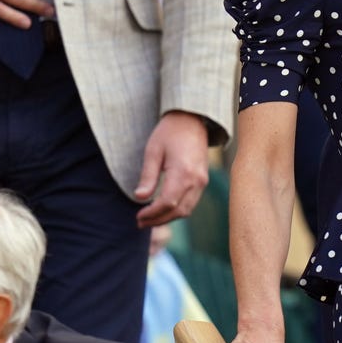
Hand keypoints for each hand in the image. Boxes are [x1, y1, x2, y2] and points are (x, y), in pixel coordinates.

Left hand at [133, 111, 208, 227]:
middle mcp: (196, 180)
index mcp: (183, 172)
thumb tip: (140, 198)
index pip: (167, 203)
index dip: (152, 214)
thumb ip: (148, 176)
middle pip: (178, 211)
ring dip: (169, 218)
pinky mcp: (203, 180)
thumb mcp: (153, 151)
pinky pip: (191, 202)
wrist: (191, 119)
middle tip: (141, 223)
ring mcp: (202, 181)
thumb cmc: (169, 132)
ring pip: (187, 210)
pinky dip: (178, 210)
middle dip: (159, 220)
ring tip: (150, 219)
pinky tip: (163, 209)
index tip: (138, 217)